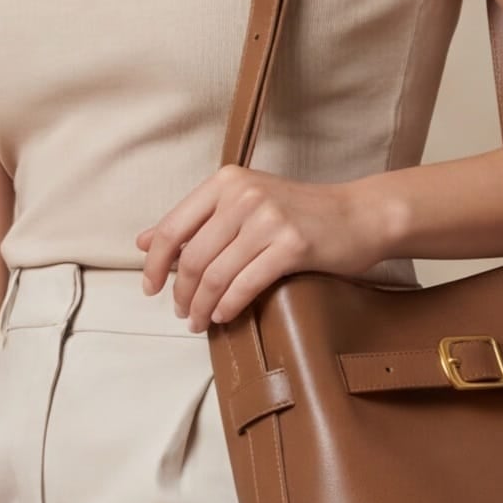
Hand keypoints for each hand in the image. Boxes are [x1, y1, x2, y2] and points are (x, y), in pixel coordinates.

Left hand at [134, 165, 385, 330]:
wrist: (359, 215)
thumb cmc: (300, 213)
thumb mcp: (244, 204)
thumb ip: (196, 221)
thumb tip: (143, 241)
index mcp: (226, 182)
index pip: (173, 227)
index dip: (155, 263)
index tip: (150, 288)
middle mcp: (244, 195)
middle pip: (193, 257)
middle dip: (181, 292)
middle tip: (181, 313)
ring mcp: (268, 218)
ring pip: (216, 274)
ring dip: (202, 305)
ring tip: (198, 321)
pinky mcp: (292, 245)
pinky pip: (246, 284)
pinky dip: (229, 306)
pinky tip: (223, 316)